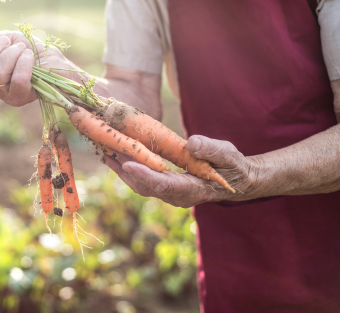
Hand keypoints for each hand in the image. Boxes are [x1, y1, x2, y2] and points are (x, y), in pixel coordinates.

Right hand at [0, 30, 75, 106]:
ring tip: (23, 51)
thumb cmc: (32, 50)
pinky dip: (23, 64)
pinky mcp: (18, 98)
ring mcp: (3, 93)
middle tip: (8, 43)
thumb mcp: (9, 38)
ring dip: (11, 55)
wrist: (57, 63)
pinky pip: (16, 80)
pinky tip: (29, 57)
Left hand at [103, 135, 261, 207]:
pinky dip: (127, 168)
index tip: (126, 163)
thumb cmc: (233, 166)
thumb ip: (212, 150)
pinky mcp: (163, 187)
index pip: (164, 184)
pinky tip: (116, 154)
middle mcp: (176, 196)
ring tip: (105, 149)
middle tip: (107, 149)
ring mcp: (168, 194)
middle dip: (124, 169)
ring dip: (121, 169)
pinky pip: (141, 180)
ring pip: (139, 184)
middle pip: (145, 186)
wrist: (235, 181)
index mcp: (193, 190)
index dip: (145, 175)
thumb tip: (192, 143)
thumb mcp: (228, 154)